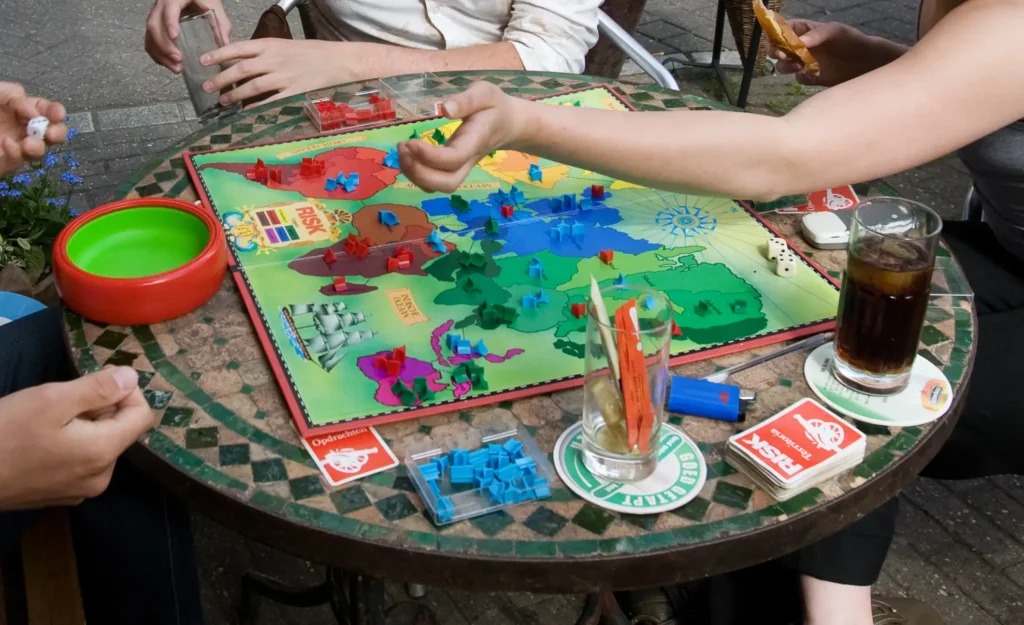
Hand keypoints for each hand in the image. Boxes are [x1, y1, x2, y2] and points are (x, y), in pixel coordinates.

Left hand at [0, 82, 66, 176]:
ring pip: (40, 150)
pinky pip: (18, 161)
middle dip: (57, 132)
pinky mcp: (6, 163)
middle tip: (50, 134)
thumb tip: (33, 113)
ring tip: (27, 144)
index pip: (45, 109)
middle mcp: (20, 127)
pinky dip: (16, 154)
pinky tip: (6, 145)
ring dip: (38, 147)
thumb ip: (12, 94)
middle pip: (52, 132)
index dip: (55, 111)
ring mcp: (14, 146)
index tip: (56, 114)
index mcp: (18, 107)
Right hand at [0, 367, 155, 509]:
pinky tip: (38, 440)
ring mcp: (79, 490)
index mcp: (103, 453)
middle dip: (99, 408)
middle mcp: (100, 477)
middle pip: (119, 430)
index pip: (142, 416)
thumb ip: (98, 388)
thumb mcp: (51, 400)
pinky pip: (79, 461)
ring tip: (45, 420)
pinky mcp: (59, 495)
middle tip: (61, 401)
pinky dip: (69, 444)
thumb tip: (132, 377)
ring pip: (98, 445)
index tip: (98, 381)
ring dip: (82, 425)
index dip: (127, 393)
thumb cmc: (3, 433)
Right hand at [145, 0, 231, 72]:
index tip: (175, 37)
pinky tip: (169, 64)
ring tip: (176, 68)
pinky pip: (150, 40)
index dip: (169, 23)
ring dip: (160, 54)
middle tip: (179, 60)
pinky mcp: (156, 26)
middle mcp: (161, 6)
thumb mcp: (213, 5)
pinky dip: (157, 54)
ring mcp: (156, 16)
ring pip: (150, 35)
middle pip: (154, 26)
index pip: (168, 10)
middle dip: (164, 46)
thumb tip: (225, 45)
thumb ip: (220, 23)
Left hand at [200, 39, 343, 106]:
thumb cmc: (313, 53)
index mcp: (271, 45)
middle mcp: (275, 60)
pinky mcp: (295, 92)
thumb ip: (264, 53)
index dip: (218, 54)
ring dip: (235, 95)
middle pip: (241, 69)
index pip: (239, 48)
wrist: (340, 61)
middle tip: (207, 87)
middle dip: (221, 78)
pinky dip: (257, 107)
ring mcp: (285, 77)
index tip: (202, 60)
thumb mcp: (285, 46)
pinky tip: (246, 112)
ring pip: (253, 87)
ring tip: (223, 101)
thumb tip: (241, 62)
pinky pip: (271, 101)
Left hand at [399, 82, 526, 192]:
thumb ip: (467, 100)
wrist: (509, 124)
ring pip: (439, 187)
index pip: (454, 159)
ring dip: (415, 175)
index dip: (430, 156)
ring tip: (402, 150)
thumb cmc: (495, 106)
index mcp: (475, 141)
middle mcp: (468, 160)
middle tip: (403, 147)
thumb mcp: (485, 93)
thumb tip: (444, 109)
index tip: (411, 141)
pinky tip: (408, 154)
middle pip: (446, 183)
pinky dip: (416, 174)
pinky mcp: (453, 168)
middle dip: (420, 173)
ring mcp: (461, 167)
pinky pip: (434, 182)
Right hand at [768, 20, 881, 86]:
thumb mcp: (835, 31)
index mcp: (804, 30)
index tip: (777, 41)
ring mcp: (804, 62)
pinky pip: (798, 78)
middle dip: (777, 53)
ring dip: (786, 66)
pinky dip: (801, 77)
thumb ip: (817, 34)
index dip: (775, 34)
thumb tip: (798, 43)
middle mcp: (800, 46)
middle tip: (785, 56)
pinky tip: (811, 75)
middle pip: (777, 49)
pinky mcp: (810, 76)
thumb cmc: (851, 40)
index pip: (782, 29)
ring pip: (783, 65)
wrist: (866, 62)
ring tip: (799, 67)